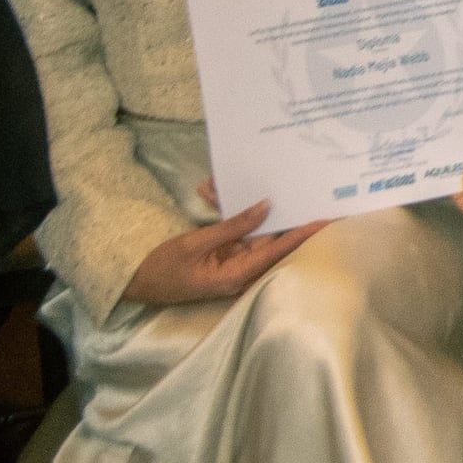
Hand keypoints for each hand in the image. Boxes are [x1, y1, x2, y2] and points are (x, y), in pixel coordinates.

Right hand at [120, 197, 325, 307]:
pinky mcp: (222, 254)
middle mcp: (241, 270)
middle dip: (277, 209)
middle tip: (301, 186)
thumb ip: (233, 225)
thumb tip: (266, 207)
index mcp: (237, 274)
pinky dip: (225, 211)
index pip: (279, 250)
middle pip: (271, 238)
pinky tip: (210, 190)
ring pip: (250, 229)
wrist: (135, 282)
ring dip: (241, 204)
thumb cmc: (164, 269)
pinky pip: (233, 230)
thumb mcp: (196, 244)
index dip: (303, 233)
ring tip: (225, 180)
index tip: (326, 217)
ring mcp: (232, 262)